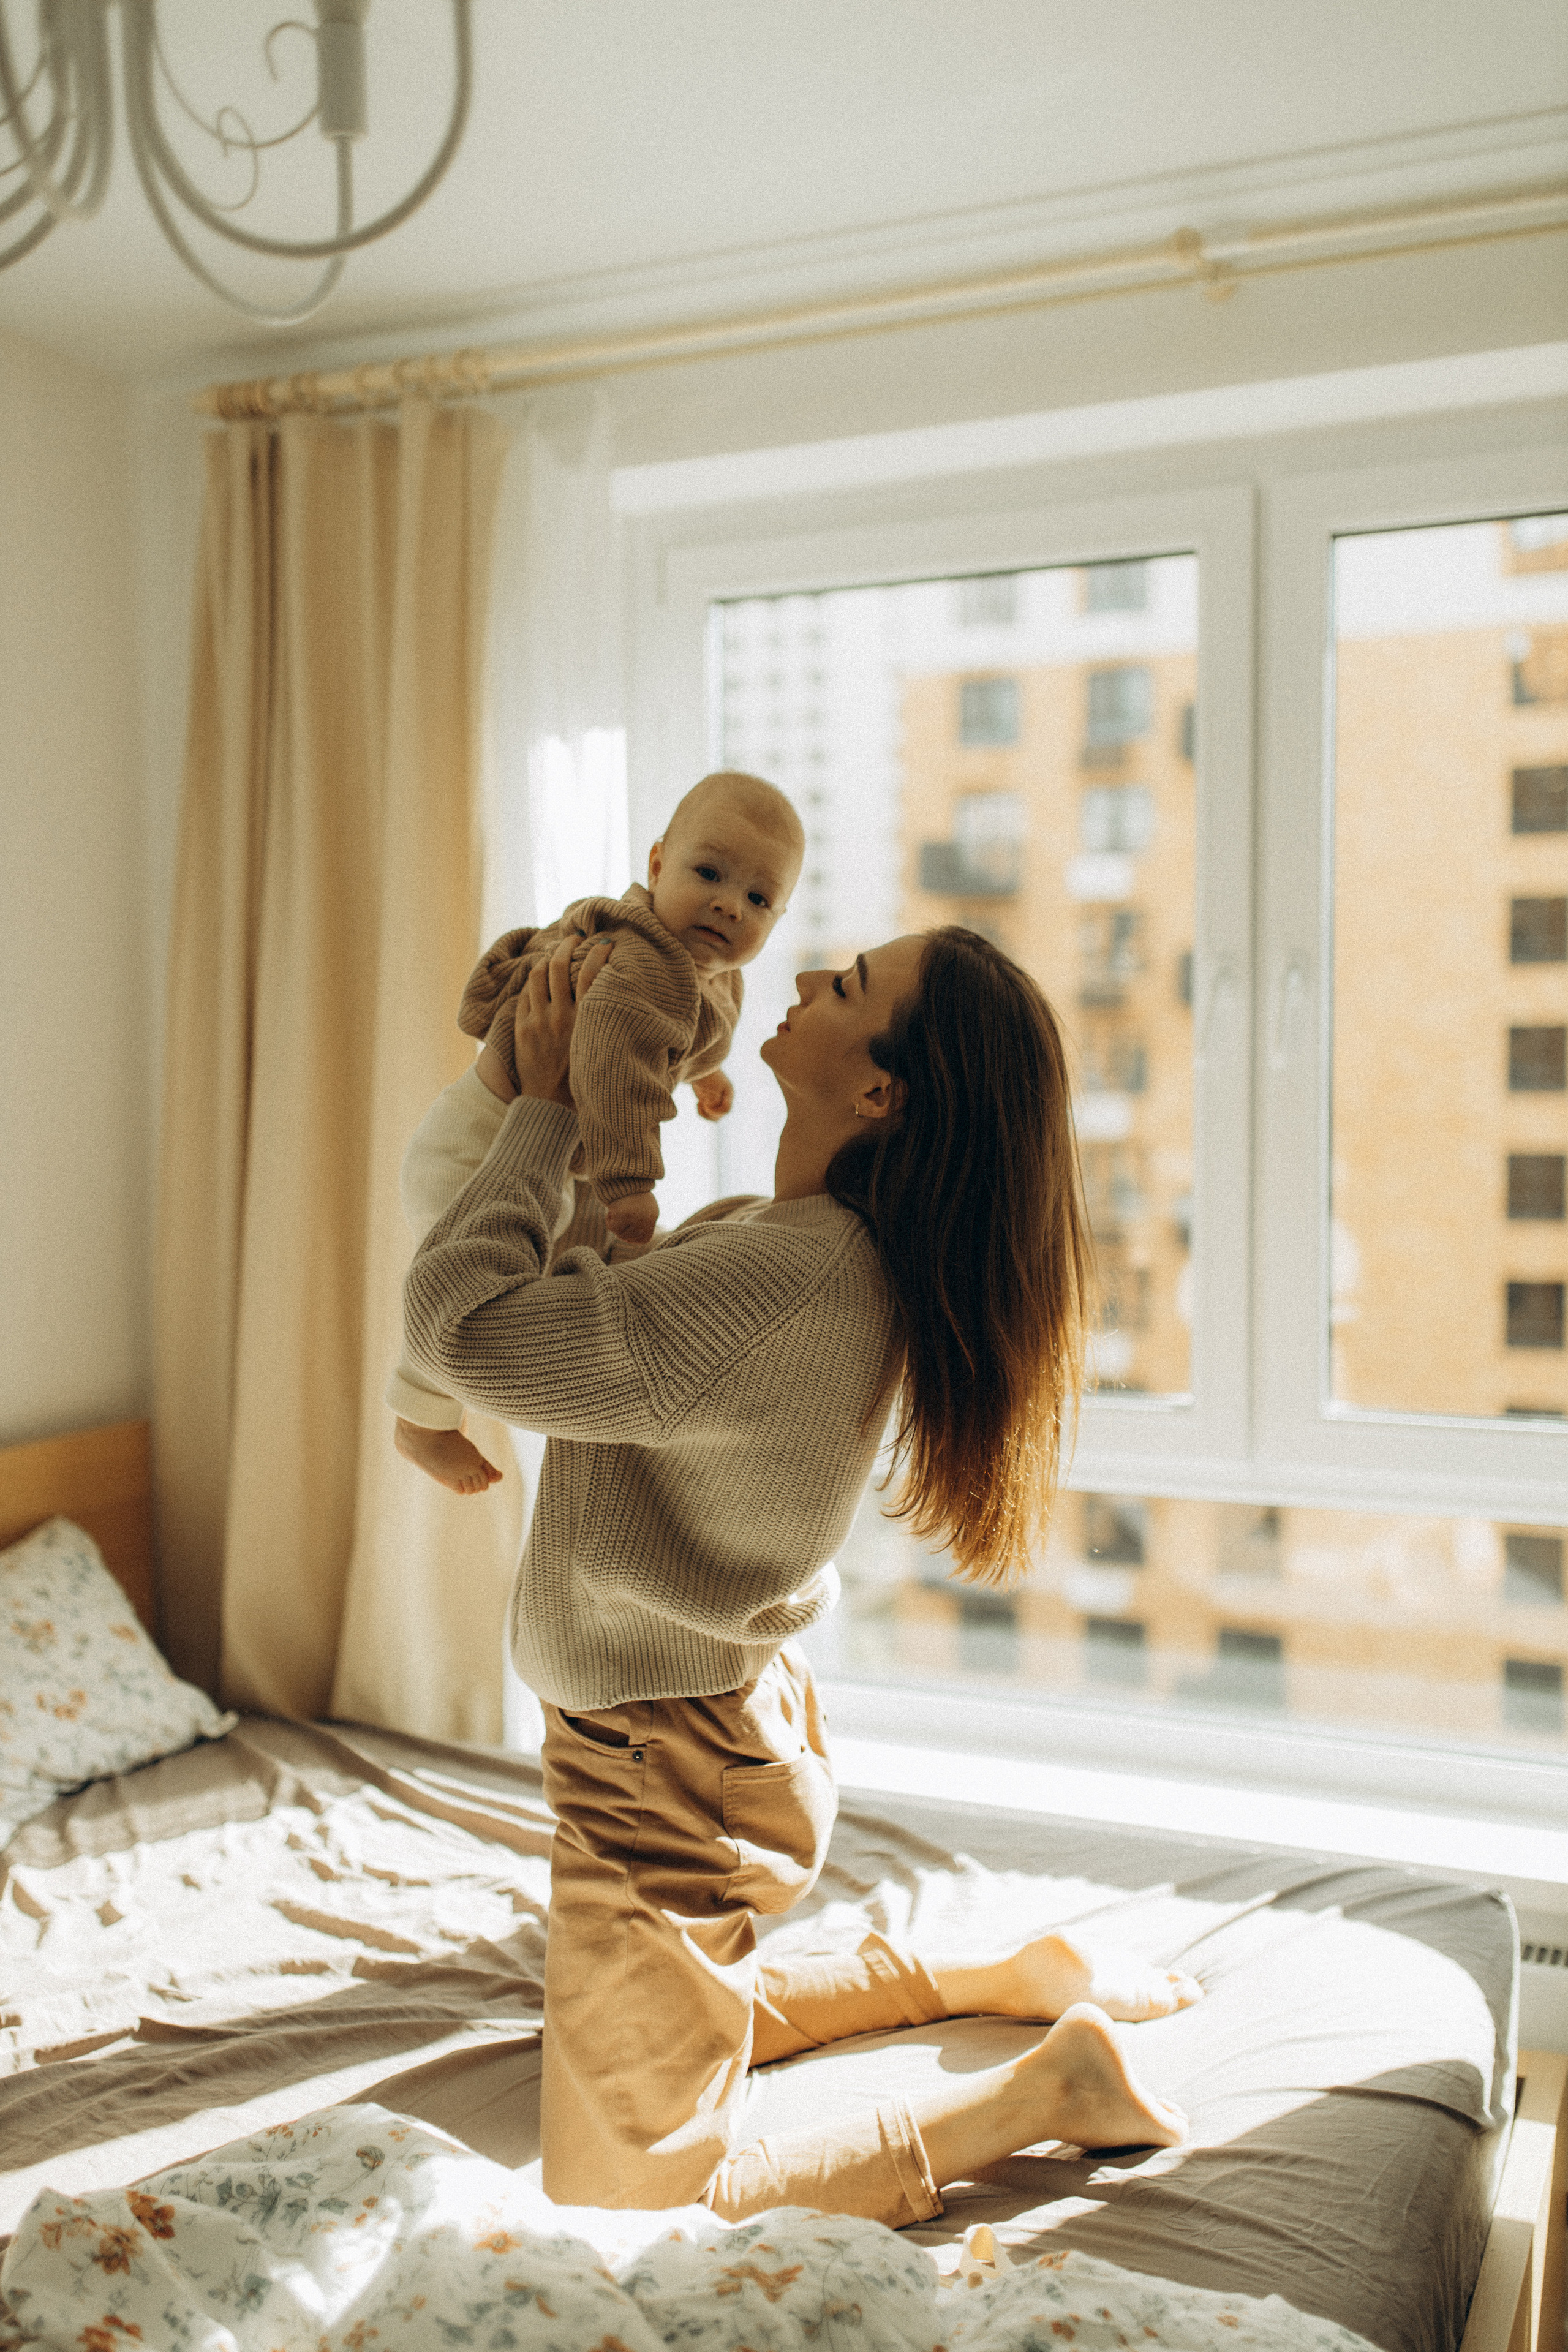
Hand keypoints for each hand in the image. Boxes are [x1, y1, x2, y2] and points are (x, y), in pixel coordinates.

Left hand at [512, 933, 612, 1107]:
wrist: (551, 1105)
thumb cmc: (582, 1078)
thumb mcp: (600, 1046)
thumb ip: (602, 1021)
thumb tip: (615, 997)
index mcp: (585, 1021)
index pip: (592, 973)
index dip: (598, 952)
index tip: (604, 943)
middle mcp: (561, 1017)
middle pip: (560, 966)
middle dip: (567, 946)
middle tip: (573, 939)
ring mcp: (538, 1021)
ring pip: (538, 975)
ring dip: (547, 960)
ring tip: (554, 955)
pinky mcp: (522, 1029)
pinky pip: (524, 995)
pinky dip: (533, 983)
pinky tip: (539, 981)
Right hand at [605, 1192, 657, 1245]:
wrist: (623, 1177)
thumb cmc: (629, 1192)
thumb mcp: (641, 1207)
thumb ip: (640, 1221)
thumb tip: (631, 1237)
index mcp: (652, 1217)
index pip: (645, 1239)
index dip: (633, 1238)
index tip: (625, 1229)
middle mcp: (647, 1220)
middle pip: (630, 1238)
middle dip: (622, 1230)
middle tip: (619, 1216)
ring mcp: (636, 1218)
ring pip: (621, 1235)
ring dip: (615, 1225)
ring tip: (617, 1210)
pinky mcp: (624, 1215)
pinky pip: (613, 1228)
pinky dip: (609, 1220)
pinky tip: (611, 1210)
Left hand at [692, 1071, 733, 1121]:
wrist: (697, 1066)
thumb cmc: (705, 1074)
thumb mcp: (711, 1086)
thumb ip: (713, 1100)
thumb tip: (710, 1109)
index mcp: (728, 1092)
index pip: (726, 1109)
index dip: (715, 1111)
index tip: (704, 1104)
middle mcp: (725, 1098)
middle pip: (720, 1115)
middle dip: (709, 1113)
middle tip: (700, 1103)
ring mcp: (717, 1101)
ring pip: (714, 1117)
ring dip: (705, 1114)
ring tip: (699, 1104)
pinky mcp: (709, 1102)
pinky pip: (707, 1114)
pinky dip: (701, 1112)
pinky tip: (698, 1104)